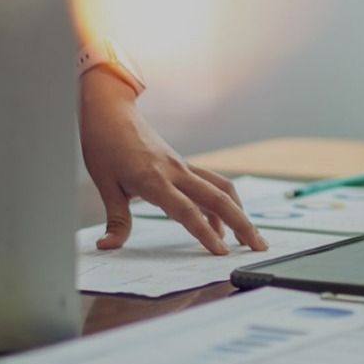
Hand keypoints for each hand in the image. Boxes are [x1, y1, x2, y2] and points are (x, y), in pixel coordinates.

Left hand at [81, 74, 264, 254]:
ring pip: (222, 189)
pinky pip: (211, 185)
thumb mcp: (104, 185)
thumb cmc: (104, 144)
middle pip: (219, 199)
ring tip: (249, 237)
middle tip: (258, 246)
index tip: (222, 252)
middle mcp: (175, 171)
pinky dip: (221, 205)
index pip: (187, 211)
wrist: (111, 111)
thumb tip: (108, 246)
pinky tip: (219, 225)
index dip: (206, 233)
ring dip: (240, 212)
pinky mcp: (184, 165)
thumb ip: (116, 220)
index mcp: (154, 179)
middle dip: (242, 224)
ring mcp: (183, 167)